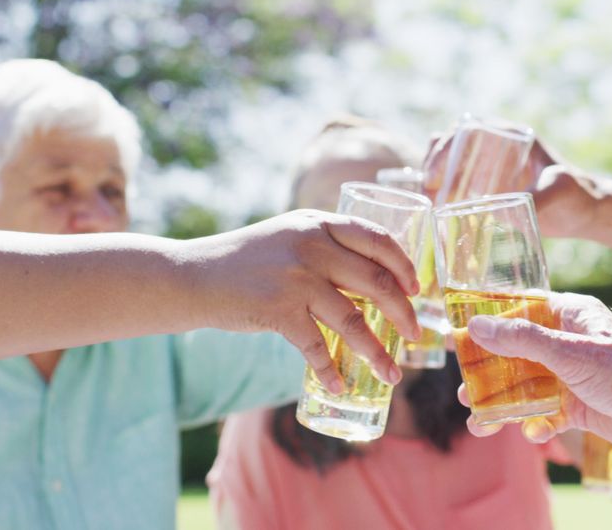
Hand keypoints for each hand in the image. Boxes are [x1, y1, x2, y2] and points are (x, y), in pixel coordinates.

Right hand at [184, 209, 420, 392]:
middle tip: (414, 334)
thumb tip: (376, 277)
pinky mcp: (278, 310)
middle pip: (376, 281)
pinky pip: (316, 347)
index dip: (404, 265)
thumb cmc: (248, 260)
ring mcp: (296, 278)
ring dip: (377, 352)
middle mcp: (312, 246)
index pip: (377, 239)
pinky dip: (330, 371)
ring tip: (393, 374)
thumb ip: (327, 246)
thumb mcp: (290, 235)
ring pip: (354, 319)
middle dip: (403, 312)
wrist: (194, 276)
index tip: (417, 288)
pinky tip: (340, 386)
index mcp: (319, 224)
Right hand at [457, 292, 611, 456]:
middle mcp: (569, 344)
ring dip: (504, 406)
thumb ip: (522, 340)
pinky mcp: (581, 407)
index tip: (460, 336)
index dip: (489, 324)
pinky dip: (537, 425)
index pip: (520, 312)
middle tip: (465, 392)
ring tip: (479, 423)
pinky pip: (548, 414)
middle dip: (490, 377)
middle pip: (517, 356)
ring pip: (528, 389)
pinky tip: (534, 435)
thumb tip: (478, 327)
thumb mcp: (568, 353)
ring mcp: (574, 376)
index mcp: (569, 317)